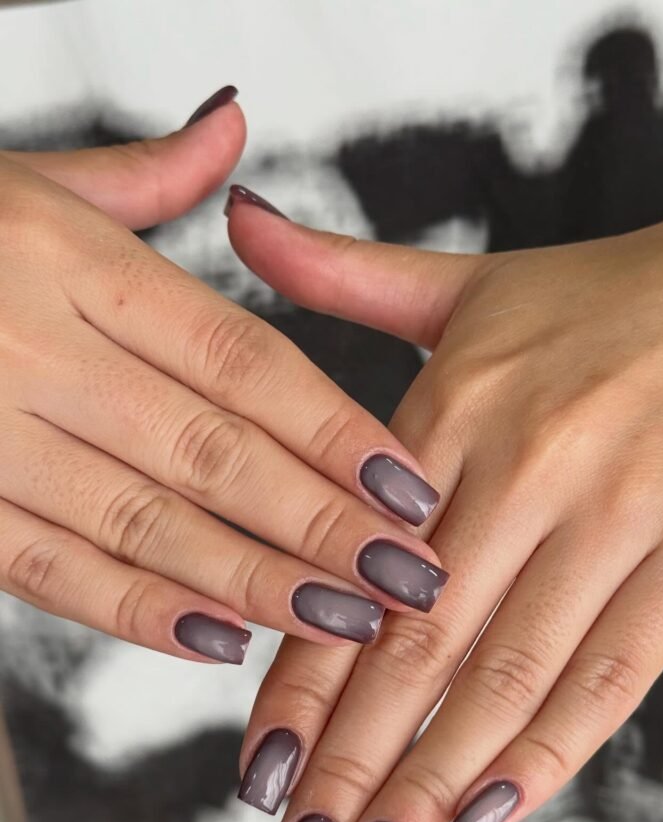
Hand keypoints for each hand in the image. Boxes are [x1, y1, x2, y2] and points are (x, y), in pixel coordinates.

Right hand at [0, 89, 444, 666]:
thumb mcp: (30, 184)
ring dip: (253, 580)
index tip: (409, 485)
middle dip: (320, 523)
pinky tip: (220, 640)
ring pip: (143, 522)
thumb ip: (143, 176)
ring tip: (343, 619)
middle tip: (408, 577)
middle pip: (210, 451)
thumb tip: (234, 127)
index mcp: (70, 262)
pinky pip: (48, 570)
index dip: (333, 428)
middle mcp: (30, 348)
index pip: (239, 359)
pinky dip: (137, 611)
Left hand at [231, 177, 662, 821]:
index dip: (296, 681)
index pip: (349, 572)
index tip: (253, 774)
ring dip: (430, 789)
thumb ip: (345, 274)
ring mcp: (620, 514)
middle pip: (417, 649)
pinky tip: (487, 817)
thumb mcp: (470, 284)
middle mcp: (528, 465)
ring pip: (507, 681)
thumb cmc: (610, 297)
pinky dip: (549, 754)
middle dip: (347, 769)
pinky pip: (615, 673)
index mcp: (455, 405)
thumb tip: (243, 225)